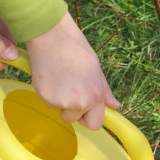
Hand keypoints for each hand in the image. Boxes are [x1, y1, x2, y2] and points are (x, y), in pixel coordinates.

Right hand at [26, 12, 119, 129]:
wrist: (51, 35)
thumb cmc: (75, 48)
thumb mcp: (96, 69)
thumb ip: (104, 91)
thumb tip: (115, 106)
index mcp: (95, 96)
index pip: (94, 125)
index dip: (88, 118)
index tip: (84, 110)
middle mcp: (79, 103)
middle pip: (73, 120)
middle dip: (71, 110)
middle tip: (69, 87)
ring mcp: (61, 101)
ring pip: (59, 109)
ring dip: (58, 99)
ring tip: (60, 77)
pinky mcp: (44, 97)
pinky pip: (47, 101)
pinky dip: (48, 92)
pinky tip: (50, 75)